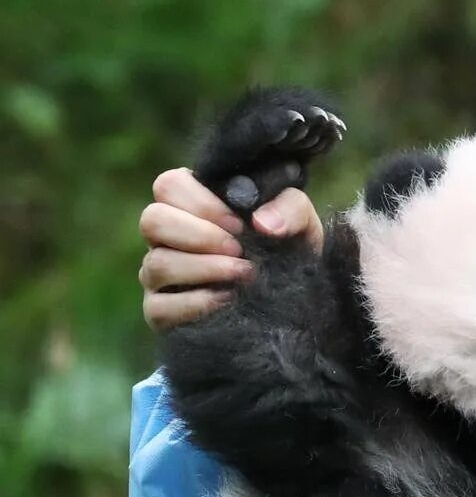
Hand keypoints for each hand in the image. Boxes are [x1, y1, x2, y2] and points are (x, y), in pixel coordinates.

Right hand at [139, 167, 321, 329]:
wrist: (299, 301)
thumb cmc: (290, 252)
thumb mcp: (302, 224)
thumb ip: (291, 208)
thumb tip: (263, 222)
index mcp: (191, 204)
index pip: (169, 185)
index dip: (201, 202)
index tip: (239, 223)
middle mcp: (166, 237)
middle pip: (152, 220)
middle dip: (199, 235)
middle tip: (239, 250)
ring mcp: (159, 274)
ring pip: (156, 264)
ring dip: (204, 268)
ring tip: (244, 274)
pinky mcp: (161, 311)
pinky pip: (159, 307)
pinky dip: (196, 303)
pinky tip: (227, 298)